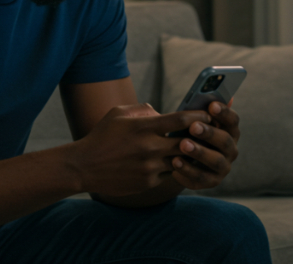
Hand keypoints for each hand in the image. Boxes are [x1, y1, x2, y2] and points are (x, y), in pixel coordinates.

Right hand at [70, 104, 210, 196]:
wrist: (84, 167)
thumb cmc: (102, 136)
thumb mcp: (118, 113)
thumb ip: (143, 110)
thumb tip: (161, 112)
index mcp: (144, 126)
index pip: (182, 119)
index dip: (199, 117)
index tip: (208, 116)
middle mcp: (150, 147)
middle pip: (188, 142)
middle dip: (200, 139)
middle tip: (208, 135)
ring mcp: (150, 167)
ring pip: (181, 161)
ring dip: (187, 156)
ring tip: (194, 151)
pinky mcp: (148, 182)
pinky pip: (167, 174)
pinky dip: (170, 169)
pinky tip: (170, 164)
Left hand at [171, 100, 239, 189]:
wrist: (182, 158)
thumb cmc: (189, 132)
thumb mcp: (193, 119)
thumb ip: (202, 108)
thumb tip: (220, 93)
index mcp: (230, 131)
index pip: (233, 120)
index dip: (224, 113)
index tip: (211, 105)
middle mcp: (231, 149)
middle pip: (225, 141)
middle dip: (209, 133)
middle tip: (193, 127)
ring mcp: (223, 167)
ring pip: (215, 161)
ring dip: (200, 153)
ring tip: (182, 145)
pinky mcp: (211, 181)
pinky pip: (201, 179)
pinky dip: (188, 172)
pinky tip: (175, 164)